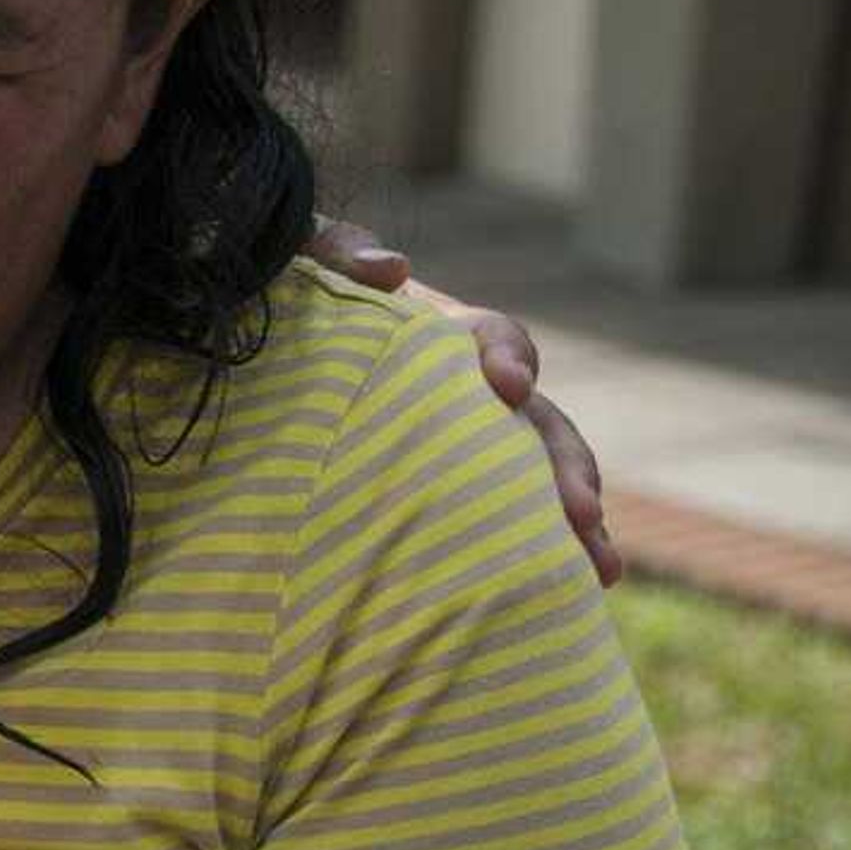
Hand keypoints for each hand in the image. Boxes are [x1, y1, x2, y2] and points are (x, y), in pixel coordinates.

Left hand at [303, 219, 617, 584]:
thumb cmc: (277, 310)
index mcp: (435, 338)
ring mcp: (465, 451)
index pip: (492, 340)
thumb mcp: (293, 267)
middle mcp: (465, 396)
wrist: (253, 373)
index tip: (505, 384)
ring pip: (536, 484)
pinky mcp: (447, 499)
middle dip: (563, 466)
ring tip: (597, 572)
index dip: (506, 357)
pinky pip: (504, 528)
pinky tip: (573, 597)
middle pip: (537, 424)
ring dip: (571, 523)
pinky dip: (539, 556)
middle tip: (579, 513)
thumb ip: (332, 252)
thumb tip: (391, 267)